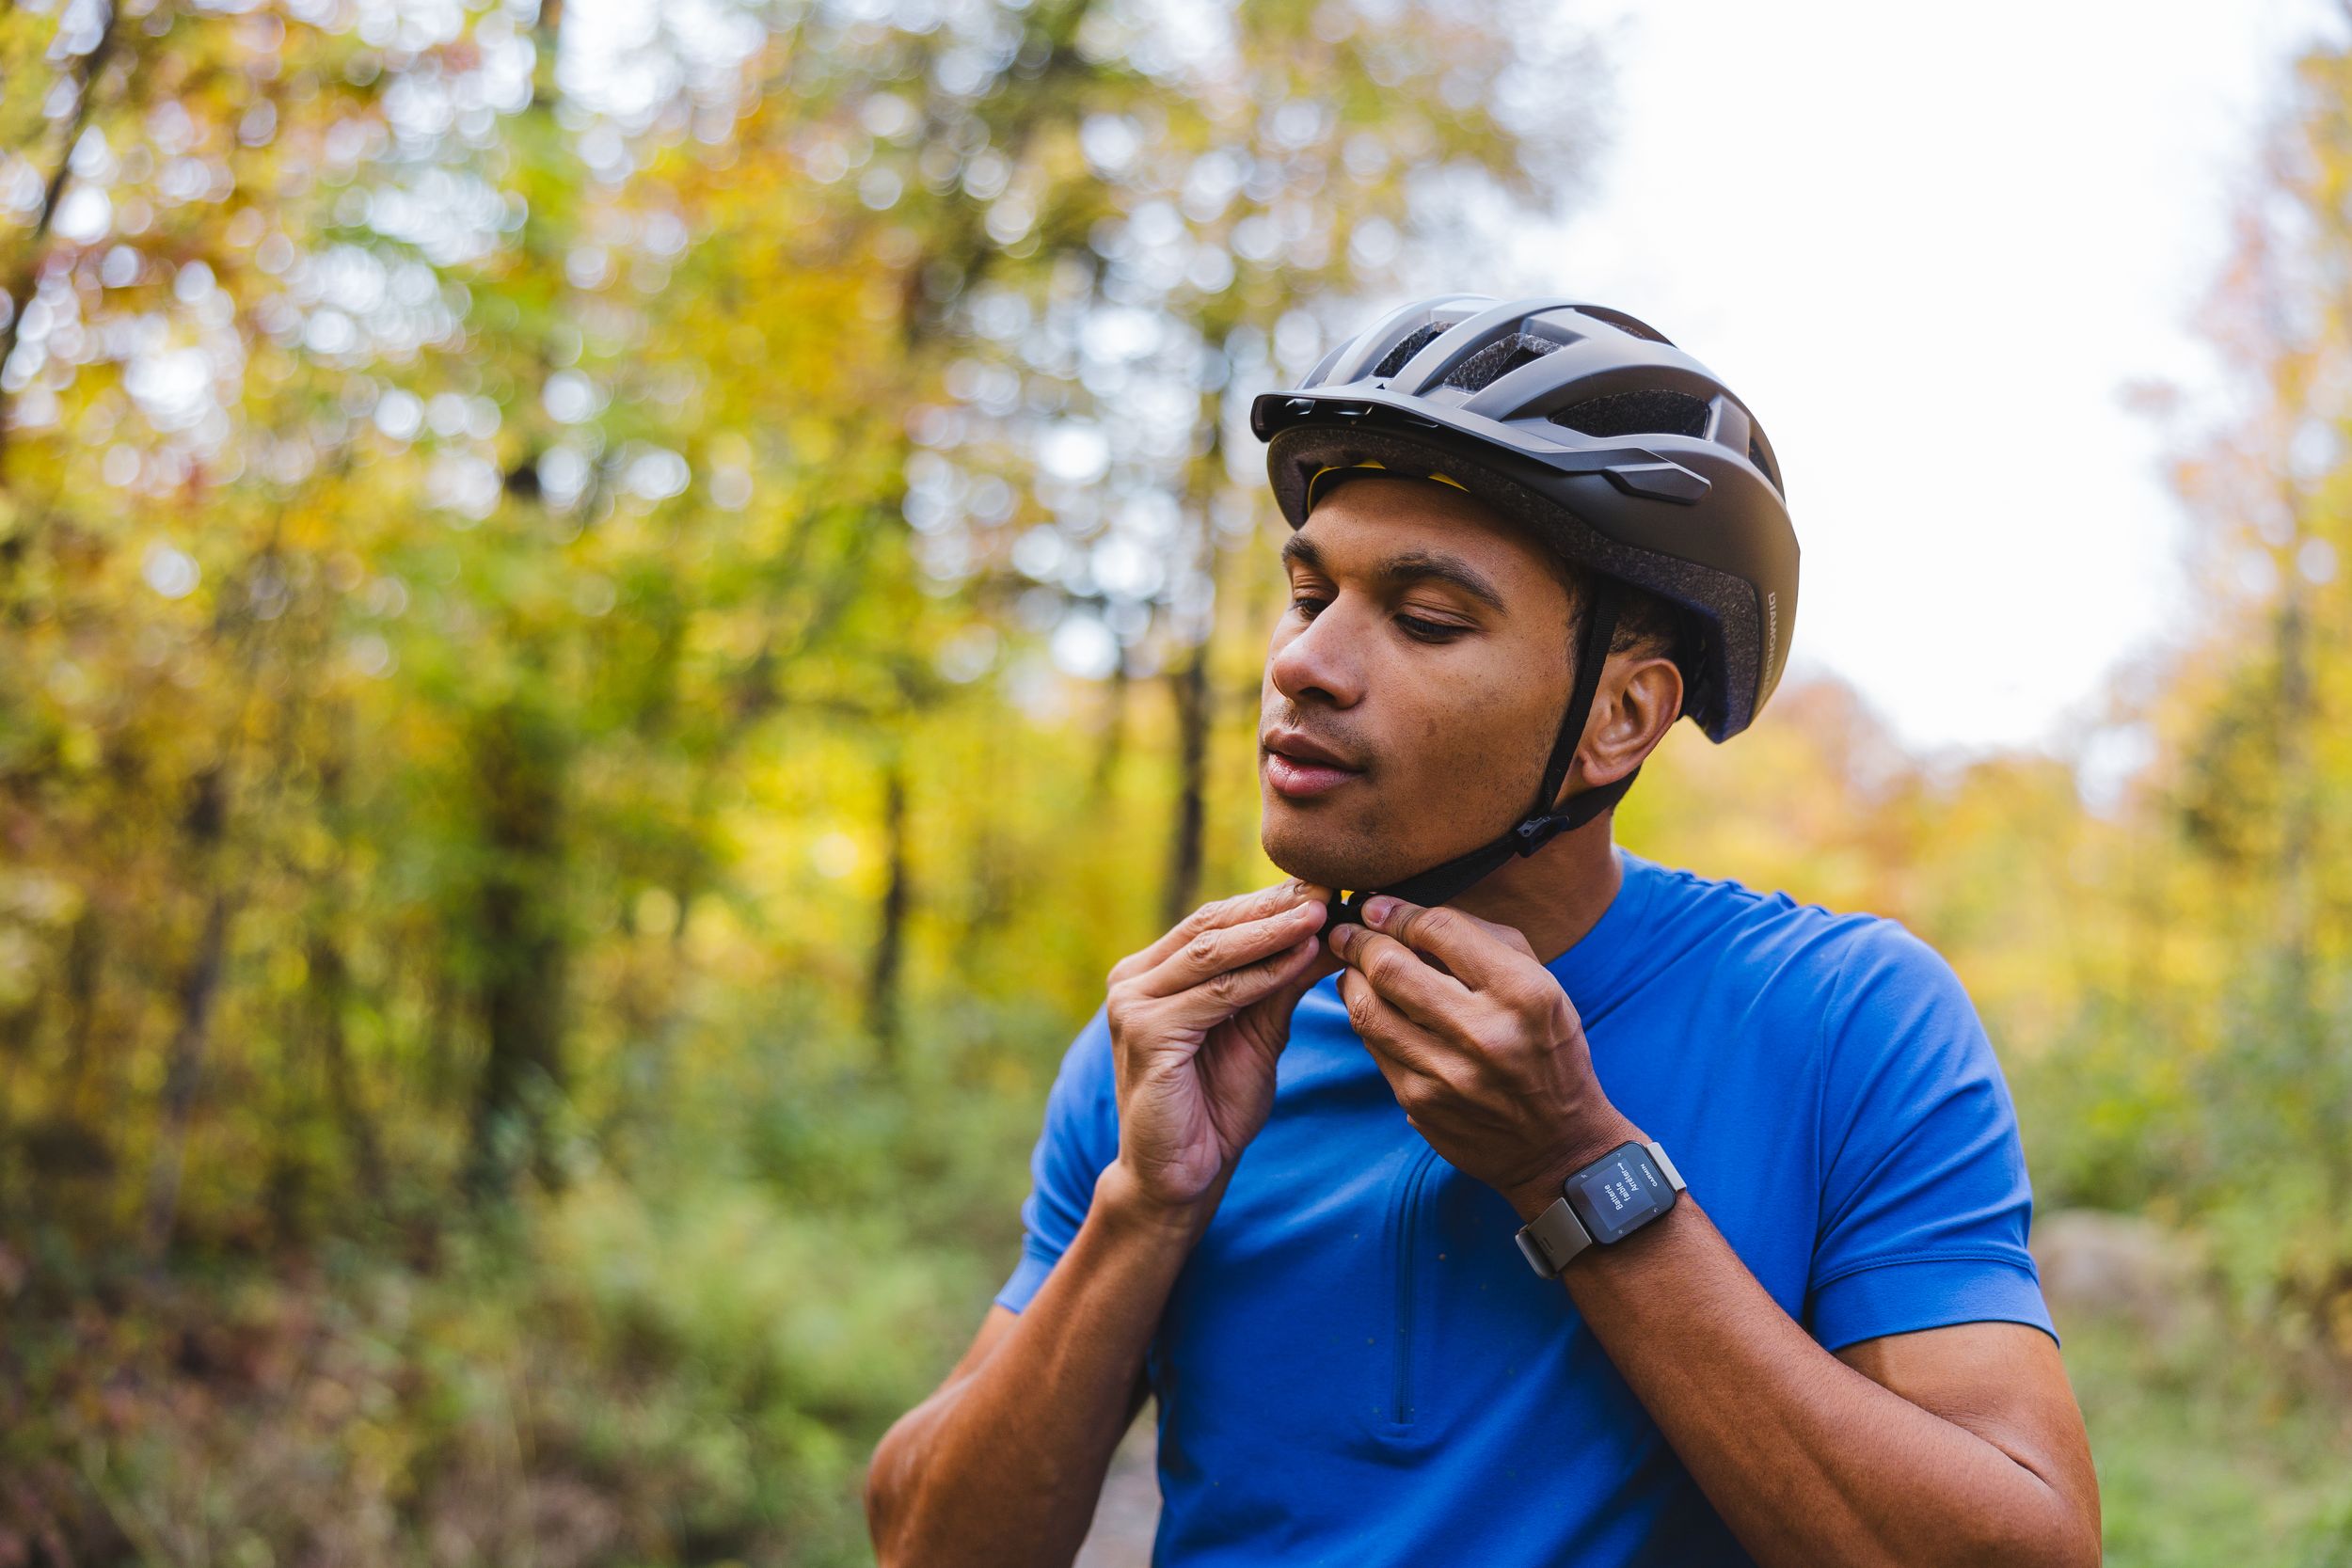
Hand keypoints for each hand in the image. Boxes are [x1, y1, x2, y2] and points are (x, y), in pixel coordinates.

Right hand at [1103, 879, 1344, 1219]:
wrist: (1181, 1175)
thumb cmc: (1215, 1104)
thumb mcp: (1259, 1029)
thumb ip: (1282, 980)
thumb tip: (1330, 930)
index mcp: (1151, 973)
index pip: (1214, 920)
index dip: (1269, 900)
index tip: (1327, 884)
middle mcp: (1133, 980)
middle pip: (1211, 926)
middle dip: (1274, 906)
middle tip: (1330, 889)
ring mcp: (1133, 1004)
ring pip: (1213, 954)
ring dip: (1272, 932)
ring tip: (1322, 914)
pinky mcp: (1145, 1032)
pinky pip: (1216, 994)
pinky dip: (1262, 974)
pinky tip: (1302, 959)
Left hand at [1326, 894, 1639, 1219]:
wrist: (1558, 1143)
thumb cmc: (1547, 1048)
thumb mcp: (1541, 984)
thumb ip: (1481, 940)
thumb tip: (1404, 913)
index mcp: (1523, 993)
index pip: (1440, 930)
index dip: (1397, 911)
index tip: (1377, 905)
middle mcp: (1484, 1034)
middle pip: (1391, 967)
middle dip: (1359, 940)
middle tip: (1348, 930)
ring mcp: (1446, 1075)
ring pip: (1367, 1009)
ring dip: (1350, 978)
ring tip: (1351, 964)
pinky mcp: (1420, 1103)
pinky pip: (1373, 1047)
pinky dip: (1366, 1018)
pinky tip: (1371, 1006)